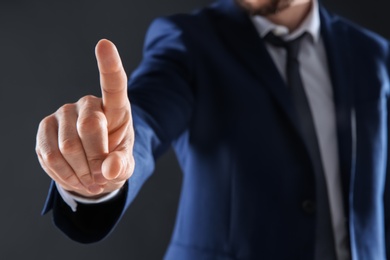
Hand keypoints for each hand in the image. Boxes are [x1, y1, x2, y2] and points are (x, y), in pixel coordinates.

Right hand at [36, 39, 133, 197]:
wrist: (92, 172)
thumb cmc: (113, 162)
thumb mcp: (125, 166)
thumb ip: (121, 166)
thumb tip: (110, 170)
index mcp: (116, 108)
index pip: (114, 83)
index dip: (109, 65)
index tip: (104, 44)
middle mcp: (88, 104)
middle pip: (90, 126)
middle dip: (97, 159)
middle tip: (102, 177)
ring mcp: (64, 114)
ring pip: (68, 146)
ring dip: (82, 172)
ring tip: (91, 179)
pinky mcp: (45, 128)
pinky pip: (50, 155)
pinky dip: (64, 174)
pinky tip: (74, 176)